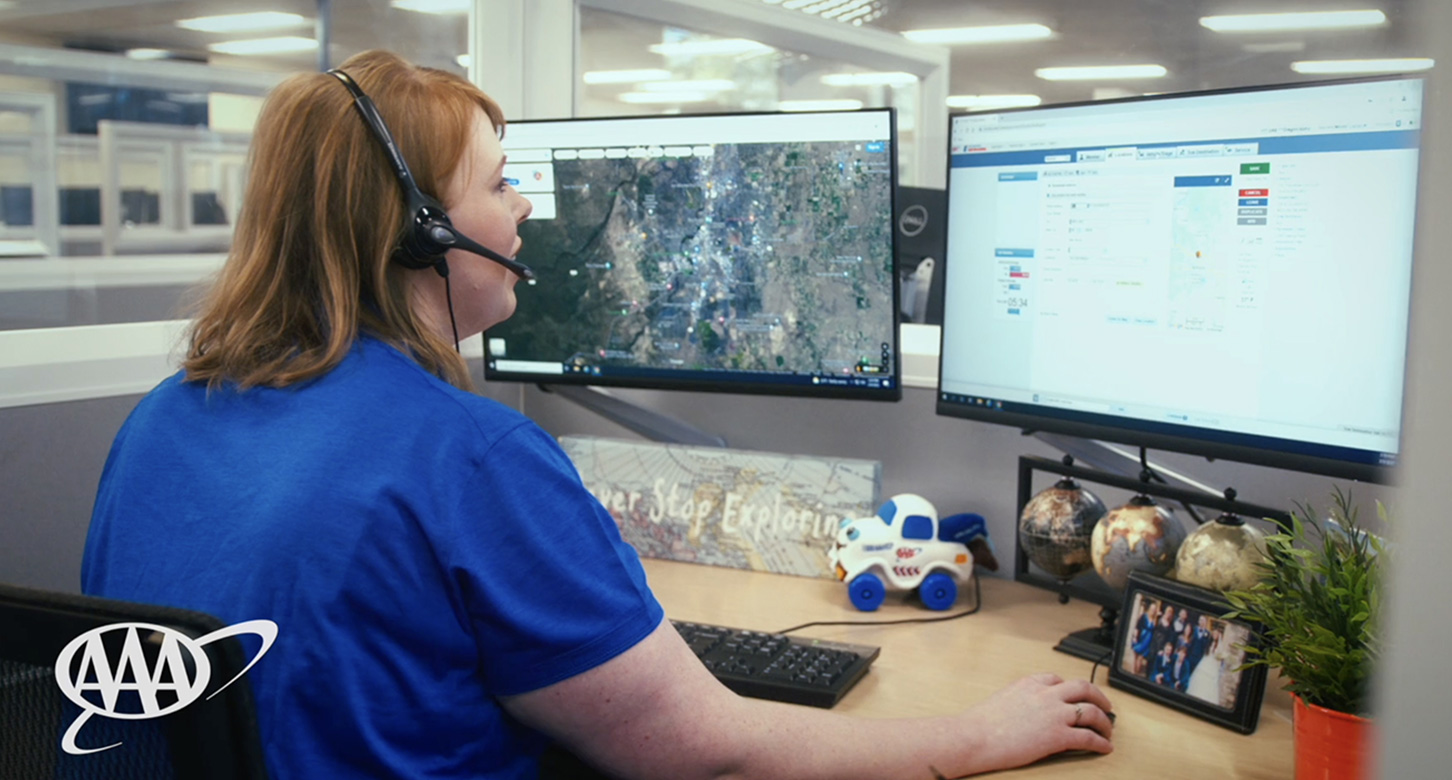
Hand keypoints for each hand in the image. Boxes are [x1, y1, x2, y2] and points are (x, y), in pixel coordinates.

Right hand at [958, 673, 1113, 773]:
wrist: (974, 736)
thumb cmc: (980, 724)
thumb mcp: (1003, 699)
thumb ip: (1020, 700)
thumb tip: (1028, 712)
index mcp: (1030, 684)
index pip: (1057, 679)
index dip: (1071, 688)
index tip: (1075, 695)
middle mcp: (1046, 695)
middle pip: (1083, 688)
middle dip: (1098, 696)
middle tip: (1106, 705)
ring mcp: (1054, 714)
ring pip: (1091, 711)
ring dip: (1104, 721)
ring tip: (1108, 729)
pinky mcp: (1058, 736)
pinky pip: (1088, 737)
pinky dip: (1100, 742)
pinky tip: (1105, 747)